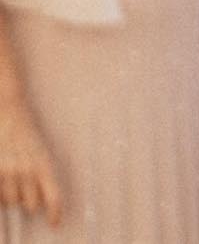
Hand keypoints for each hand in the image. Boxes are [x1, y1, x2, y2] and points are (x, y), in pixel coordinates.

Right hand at [0, 102, 60, 225]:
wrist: (10, 113)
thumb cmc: (27, 134)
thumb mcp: (41, 152)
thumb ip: (42, 174)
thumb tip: (44, 199)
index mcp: (45, 164)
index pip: (54, 197)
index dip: (54, 213)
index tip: (54, 223)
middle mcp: (27, 170)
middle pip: (31, 204)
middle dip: (30, 200)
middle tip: (26, 188)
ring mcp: (8, 171)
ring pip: (12, 202)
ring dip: (13, 196)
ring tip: (13, 179)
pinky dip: (1, 193)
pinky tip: (4, 182)